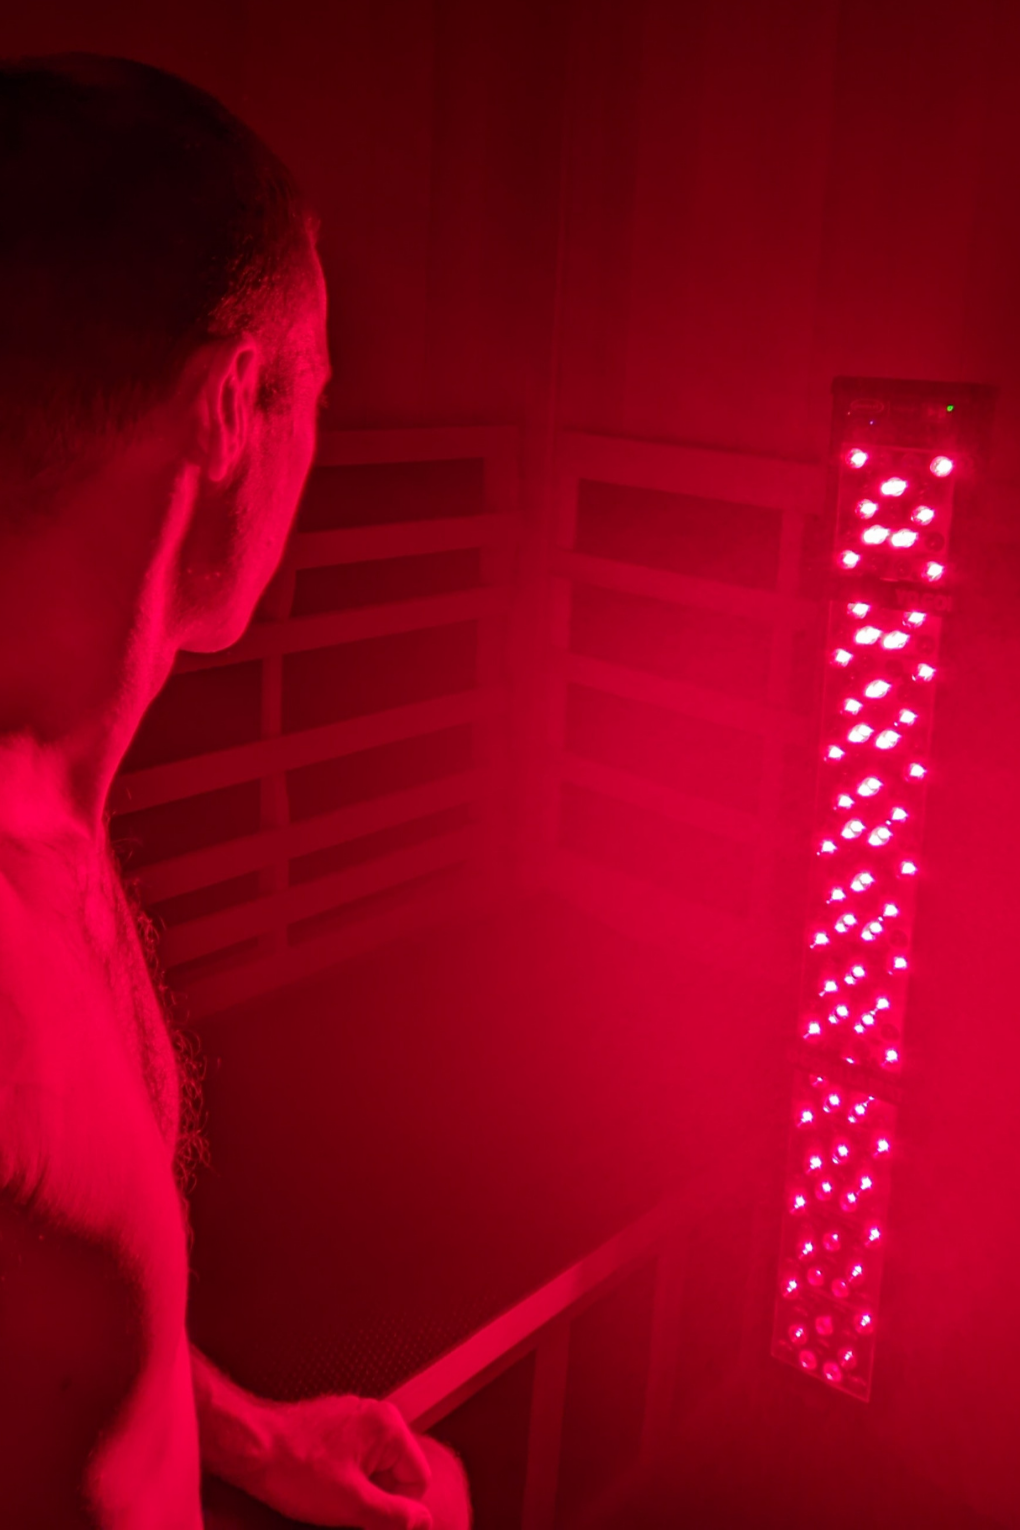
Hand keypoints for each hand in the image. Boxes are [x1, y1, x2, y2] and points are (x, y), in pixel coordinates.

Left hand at [251, 1394, 432, 1528]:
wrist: (250, 1447)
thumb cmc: (294, 1469)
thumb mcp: (352, 1504)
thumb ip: (395, 1516)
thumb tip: (424, 1522)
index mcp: (388, 1427)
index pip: (418, 1480)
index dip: (396, 1509)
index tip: (368, 1519)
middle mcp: (375, 1414)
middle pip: (396, 1473)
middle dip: (374, 1498)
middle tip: (344, 1509)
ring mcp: (353, 1417)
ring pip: (373, 1468)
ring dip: (357, 1489)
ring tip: (327, 1496)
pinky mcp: (334, 1425)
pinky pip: (354, 1458)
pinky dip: (342, 1477)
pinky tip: (318, 1484)